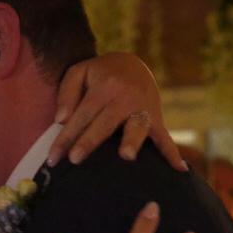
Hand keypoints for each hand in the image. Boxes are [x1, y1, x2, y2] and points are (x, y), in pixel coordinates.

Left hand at [50, 53, 183, 167]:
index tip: (53, 158)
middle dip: (89, 141)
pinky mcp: (156, 118)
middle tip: (75, 159)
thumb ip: (67, 93)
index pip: (81, 115)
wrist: (134, 64)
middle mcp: (125, 97)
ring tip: (127, 155)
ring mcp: (143, 108)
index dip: (65, 137)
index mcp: (104, 87)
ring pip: (137, 126)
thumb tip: (61, 120)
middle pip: (104, 123)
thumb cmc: (100, 73)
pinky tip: (179, 168)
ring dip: (132, 140)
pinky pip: (165, 137)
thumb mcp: (79, 72)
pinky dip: (172, 152)